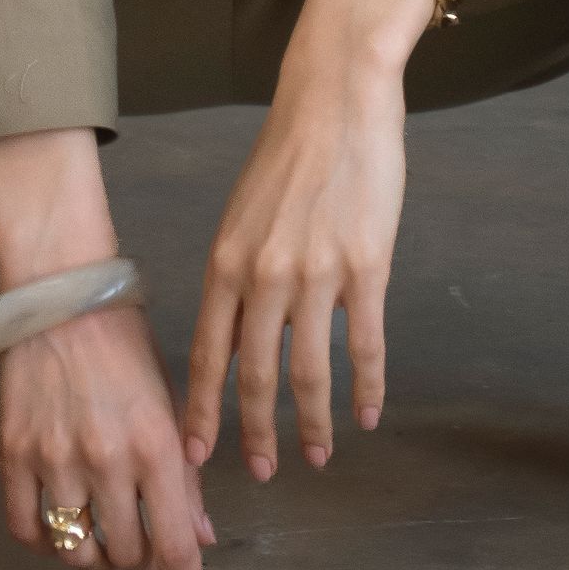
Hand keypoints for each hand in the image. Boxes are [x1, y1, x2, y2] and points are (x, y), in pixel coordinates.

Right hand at [0, 299, 216, 569]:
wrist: (60, 294)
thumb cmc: (125, 343)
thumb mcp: (169, 401)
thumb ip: (184, 475)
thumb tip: (201, 537)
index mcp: (156, 445)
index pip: (178, 545)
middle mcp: (108, 460)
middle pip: (126, 556)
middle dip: (138, 562)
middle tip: (139, 542)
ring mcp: (56, 459)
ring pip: (77, 551)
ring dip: (94, 555)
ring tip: (100, 531)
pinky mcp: (13, 453)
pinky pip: (27, 529)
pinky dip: (46, 541)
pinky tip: (58, 524)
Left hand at [182, 7, 407, 479]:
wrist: (337, 97)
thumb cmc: (289, 151)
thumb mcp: (243, 213)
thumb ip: (237, 275)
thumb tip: (235, 337)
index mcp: (226, 260)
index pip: (207, 353)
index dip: (203, 409)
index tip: (198, 453)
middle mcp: (264, 275)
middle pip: (256, 375)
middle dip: (256, 432)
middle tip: (261, 472)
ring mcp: (316, 274)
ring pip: (310, 371)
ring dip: (313, 423)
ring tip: (319, 456)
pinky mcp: (366, 267)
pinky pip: (365, 345)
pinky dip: (367, 387)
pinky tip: (369, 413)